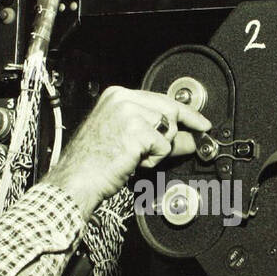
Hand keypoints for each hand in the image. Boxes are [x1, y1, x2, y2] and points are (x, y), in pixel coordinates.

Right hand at [42, 87, 209, 219]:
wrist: (76, 179)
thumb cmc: (93, 163)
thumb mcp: (126, 140)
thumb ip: (154, 133)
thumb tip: (187, 138)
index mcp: (116, 96)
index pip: (159, 98)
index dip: (184, 111)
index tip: (199, 120)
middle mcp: (122, 98)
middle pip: (170, 109)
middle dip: (186, 126)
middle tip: (198, 137)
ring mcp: (129, 113)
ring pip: (168, 129)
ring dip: (158, 149)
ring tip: (135, 157)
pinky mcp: (137, 130)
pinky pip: (163, 146)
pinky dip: (154, 159)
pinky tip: (133, 162)